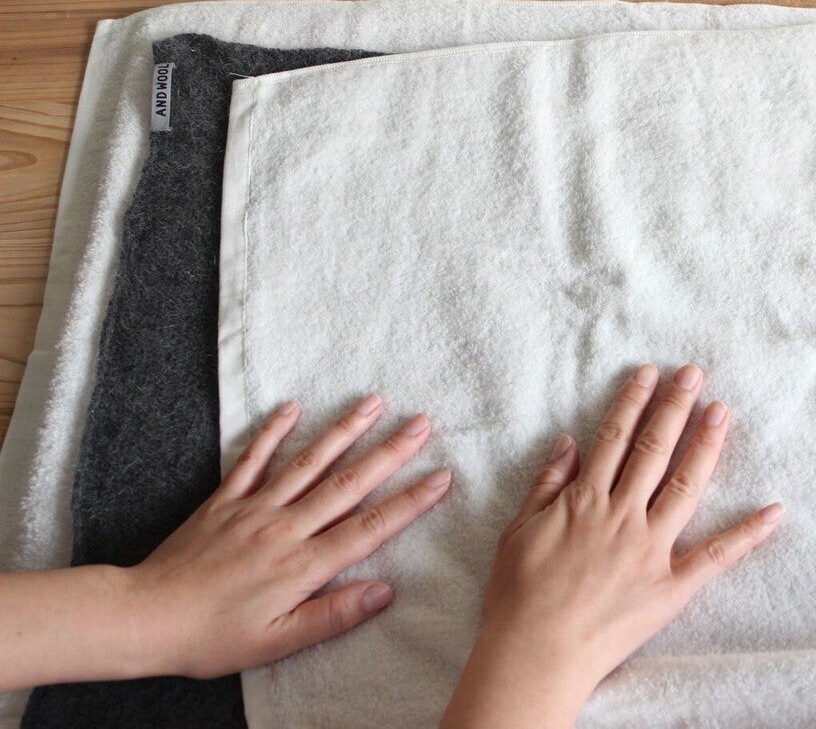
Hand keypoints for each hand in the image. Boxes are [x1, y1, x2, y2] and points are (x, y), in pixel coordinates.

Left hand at [128, 395, 449, 678]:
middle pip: (347, 484)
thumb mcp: (278, 642)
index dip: (409, 502)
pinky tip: (293, 408)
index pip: (369, 528)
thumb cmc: (213, 639)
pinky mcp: (224, 500)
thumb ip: (333, 615)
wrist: (144, 618)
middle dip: (389, 453)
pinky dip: (273, 431)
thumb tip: (385, 592)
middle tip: (422, 425)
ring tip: (374, 403)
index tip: (441, 477)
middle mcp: (285, 528)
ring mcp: (254, 508)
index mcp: (303, 565)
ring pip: (308, 462)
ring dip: (344, 430)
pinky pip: (252, 459)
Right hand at [442, 364, 781, 727]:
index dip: (633, 403)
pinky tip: (774, 511)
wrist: (534, 654)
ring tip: (722, 411)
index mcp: (585, 500)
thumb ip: (546, 484)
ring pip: (686, 486)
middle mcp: (622, 516)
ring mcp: (650, 549)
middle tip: (694, 373)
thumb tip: (569, 442)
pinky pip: (715, 556)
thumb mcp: (518, 530)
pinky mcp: (672, 587)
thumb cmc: (518, 597)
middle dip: (674, 407)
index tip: (650, 374)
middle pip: (653, 450)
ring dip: (706, 445)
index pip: (614, 439)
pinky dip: (747, 534)